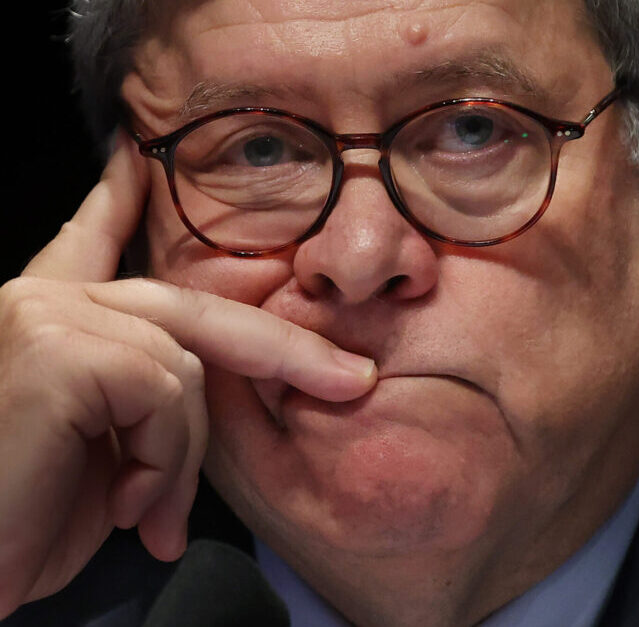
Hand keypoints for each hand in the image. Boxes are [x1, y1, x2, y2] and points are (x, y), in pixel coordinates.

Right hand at [0, 135, 376, 617]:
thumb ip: (142, 396)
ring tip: (148, 514)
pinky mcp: (58, 348)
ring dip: (182, 457)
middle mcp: (41, 301)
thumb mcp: (103, 451)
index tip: (136, 156)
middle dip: (285, 348)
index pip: (92, 240)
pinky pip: (166, 393)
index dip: (118, 200)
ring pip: (189, 368)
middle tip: (353, 380)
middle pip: (194, 308)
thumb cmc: (24, 525)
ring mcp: (46, 315)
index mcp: (49, 319)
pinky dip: (161, 461)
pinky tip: (124, 504)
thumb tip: (211, 376)